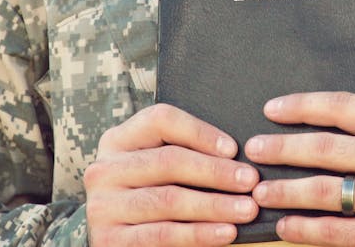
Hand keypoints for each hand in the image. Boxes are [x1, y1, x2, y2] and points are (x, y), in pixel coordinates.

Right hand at [83, 103, 259, 245]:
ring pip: (168, 199)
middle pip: (168, 161)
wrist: (116, 238)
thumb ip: (181, 154)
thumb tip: (235, 155)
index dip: (200, 132)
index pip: (160, 120)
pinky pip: (162, 235)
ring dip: (214, 205)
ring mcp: (103, 206)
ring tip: (246, 209)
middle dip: (215, 171)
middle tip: (250, 181)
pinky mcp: (110, 240)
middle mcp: (105, 169)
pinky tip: (225, 233)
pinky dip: (198, 234)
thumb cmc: (146, 194)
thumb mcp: (151, 167)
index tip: (233, 149)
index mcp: (117, 140)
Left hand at [245, 92, 354, 246]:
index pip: (341, 106)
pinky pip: (336, 232)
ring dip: (285, 191)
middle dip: (281, 149)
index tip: (272, 109)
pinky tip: (286, 225)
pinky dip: (306, 229)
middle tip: (253, 149)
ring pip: (324, 192)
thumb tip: (313, 119)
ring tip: (260, 191)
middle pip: (324, 148)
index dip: (301, 106)